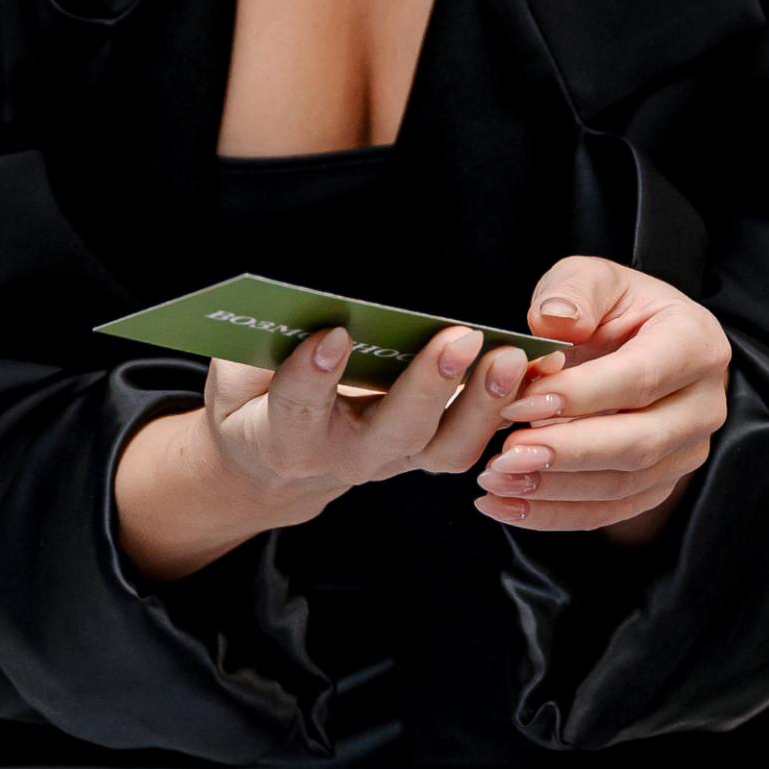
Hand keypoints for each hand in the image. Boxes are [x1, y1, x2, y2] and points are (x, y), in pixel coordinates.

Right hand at [114, 321, 532, 583]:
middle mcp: (345, 458)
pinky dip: (502, 408)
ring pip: (445, 447)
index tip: (335, 335)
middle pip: (393, 431)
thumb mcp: (237, 374)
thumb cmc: (253, 402)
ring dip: (482, 403)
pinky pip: (468, 441)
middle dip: (428, 386)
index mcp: (285, 438)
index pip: (300, 408)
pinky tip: (531, 368)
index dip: (315, 375)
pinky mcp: (424, 454)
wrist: (273, 465)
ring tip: (509, 357)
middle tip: (457, 339)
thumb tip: (294, 303)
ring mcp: (392, 460)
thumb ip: (258, 344)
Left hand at [472, 256, 730, 539]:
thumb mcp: (594, 278)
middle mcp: (703, 405)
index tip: (521, 403)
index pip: (641, 377)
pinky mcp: (659, 485)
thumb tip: (552, 321)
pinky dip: (555, 514)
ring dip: (554, 488)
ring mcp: (685, 452)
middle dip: (567, 452)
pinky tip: (506, 505)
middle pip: (638, 443)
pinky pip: (609, 511)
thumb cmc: (615, 308)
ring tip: (497, 478)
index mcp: (695, 344)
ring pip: (623, 485)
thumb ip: (572, 292)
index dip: (580, 395)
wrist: (640, 343)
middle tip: (505, 454)